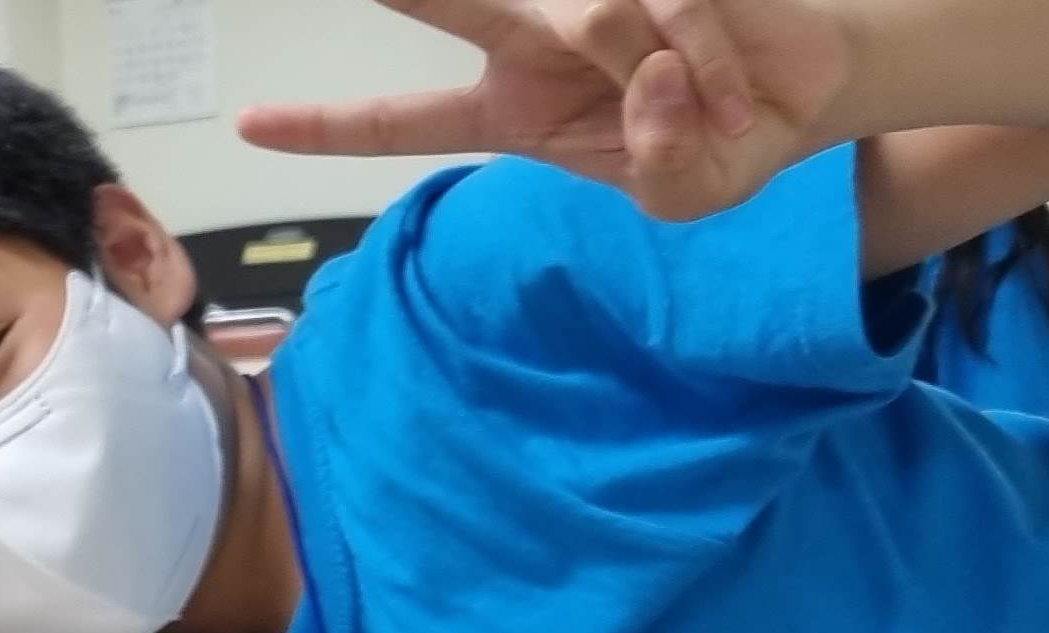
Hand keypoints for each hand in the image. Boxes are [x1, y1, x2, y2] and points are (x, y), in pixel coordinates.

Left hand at [237, 0, 852, 220]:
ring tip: (707, 105)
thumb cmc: (719, 145)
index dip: (325, 127)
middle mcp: (528, 43)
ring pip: (587, 18)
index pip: (398, 122)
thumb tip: (648, 76)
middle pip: (443, 1)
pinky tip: (736, 89)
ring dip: (652, 64)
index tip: (247, 124)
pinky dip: (712, 60)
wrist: (801, 91)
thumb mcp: (684, 196)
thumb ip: (659, 164)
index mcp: (508, 113)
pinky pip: (667, 8)